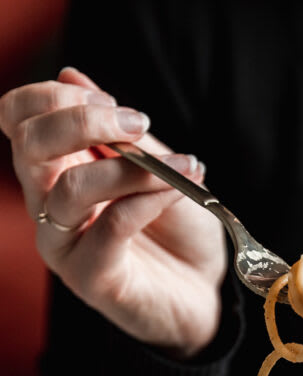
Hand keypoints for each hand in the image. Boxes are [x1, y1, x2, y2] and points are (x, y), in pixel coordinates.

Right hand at [0, 67, 226, 357]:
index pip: (18, 120)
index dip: (52, 98)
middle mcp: (49, 208)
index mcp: (56, 172)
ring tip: (182, 168)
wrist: (205, 295)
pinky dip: (146, 202)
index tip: (111, 103)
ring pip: (70, 189)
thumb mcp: (157, 169)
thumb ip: (120, 133)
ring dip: (130, 168)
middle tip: (137, 122)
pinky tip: (177, 193)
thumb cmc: (180, 232)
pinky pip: (110, 228)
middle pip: (28, 146)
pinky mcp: (91, 279)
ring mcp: (65, 246)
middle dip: (80, 121)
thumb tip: (72, 75)